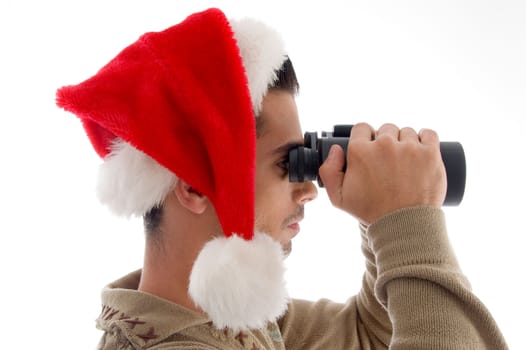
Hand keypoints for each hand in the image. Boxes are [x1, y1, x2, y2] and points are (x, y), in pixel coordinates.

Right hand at [319, 123, 446, 224]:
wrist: (404, 225)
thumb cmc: (372, 212)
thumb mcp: (339, 198)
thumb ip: (329, 171)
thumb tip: (336, 149)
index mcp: (360, 152)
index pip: (362, 128)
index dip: (365, 137)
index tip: (370, 148)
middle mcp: (384, 145)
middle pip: (385, 128)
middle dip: (386, 141)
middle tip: (389, 159)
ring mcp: (409, 148)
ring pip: (407, 131)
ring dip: (406, 142)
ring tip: (406, 161)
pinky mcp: (430, 153)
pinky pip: (429, 133)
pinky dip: (426, 139)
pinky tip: (422, 150)